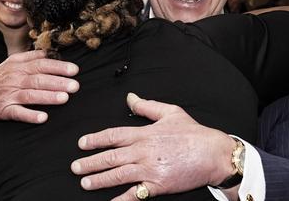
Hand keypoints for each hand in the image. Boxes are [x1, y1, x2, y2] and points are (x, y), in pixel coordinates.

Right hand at [0, 50, 78, 123]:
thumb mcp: (12, 62)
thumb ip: (31, 57)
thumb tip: (49, 53)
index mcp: (19, 66)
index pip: (41, 64)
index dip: (58, 66)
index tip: (74, 70)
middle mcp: (15, 79)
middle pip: (38, 79)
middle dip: (58, 82)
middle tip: (75, 86)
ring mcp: (9, 95)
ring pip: (30, 95)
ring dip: (48, 97)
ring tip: (64, 98)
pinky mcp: (5, 110)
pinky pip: (18, 113)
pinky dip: (30, 115)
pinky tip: (43, 117)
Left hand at [71, 93, 236, 199]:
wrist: (213, 154)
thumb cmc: (193, 133)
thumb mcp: (170, 112)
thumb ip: (146, 106)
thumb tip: (129, 98)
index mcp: (144, 133)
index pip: (113, 135)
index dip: (95, 139)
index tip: (81, 144)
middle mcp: (143, 151)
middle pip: (111, 157)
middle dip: (90, 162)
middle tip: (75, 167)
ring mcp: (150, 169)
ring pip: (118, 175)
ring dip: (99, 179)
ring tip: (85, 183)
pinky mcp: (158, 185)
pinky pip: (135, 194)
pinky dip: (121, 199)